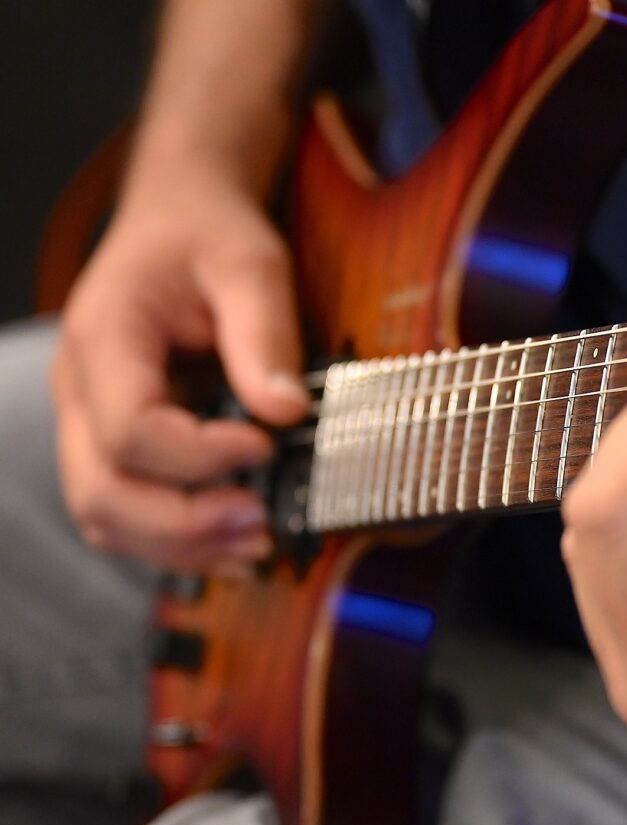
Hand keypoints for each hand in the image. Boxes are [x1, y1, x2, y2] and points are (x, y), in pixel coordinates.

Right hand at [52, 172, 309, 570]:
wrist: (181, 216)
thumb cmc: (209, 234)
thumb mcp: (250, 263)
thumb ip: (265, 333)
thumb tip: (286, 412)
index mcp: (104, 340)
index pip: (130, 430)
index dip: (199, 457)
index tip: (266, 446)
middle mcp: (80, 391)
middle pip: (102, 492)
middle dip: (184, 525)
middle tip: (262, 526)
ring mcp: (91, 423)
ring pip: (107, 517)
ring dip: (180, 547)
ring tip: (257, 546)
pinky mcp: (117, 443)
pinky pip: (128, 512)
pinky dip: (178, 541)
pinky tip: (236, 545)